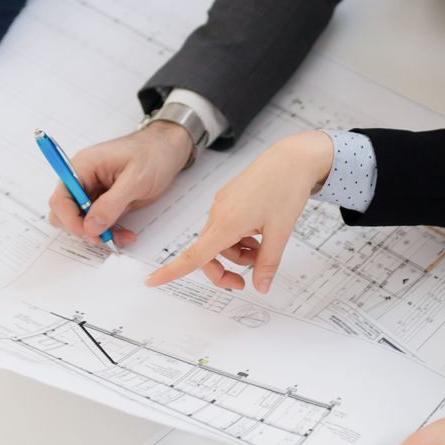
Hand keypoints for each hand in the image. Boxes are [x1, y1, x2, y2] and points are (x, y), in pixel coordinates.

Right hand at [46, 121, 193, 245]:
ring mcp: (92, 190)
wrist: (168, 149)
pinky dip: (108, 232)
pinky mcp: (103, 201)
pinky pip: (97, 222)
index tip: (91, 233)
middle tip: (107, 238)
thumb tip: (90, 226)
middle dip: (84, 230)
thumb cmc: (153, 154)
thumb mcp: (135, 179)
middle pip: (65, 213)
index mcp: (83, 166)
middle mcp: (83, 178)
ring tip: (123, 236)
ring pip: (82, 222)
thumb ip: (111, 204)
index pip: (61, 198)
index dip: (71, 220)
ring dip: (99, 234)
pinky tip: (125, 233)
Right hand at [145, 130, 333, 293]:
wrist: (292, 157)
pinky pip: (226, 226)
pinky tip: (260, 233)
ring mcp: (222, 204)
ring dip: (237, 253)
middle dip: (224, 270)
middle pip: (207, 253)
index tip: (152, 281)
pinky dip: (239, 238)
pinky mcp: (229, 198)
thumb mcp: (281, 232)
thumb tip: (261, 287)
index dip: (171, 271)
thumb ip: (267, 263)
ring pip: (220, 241)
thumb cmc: (286, 188)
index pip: (193, 256)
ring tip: (264, 248)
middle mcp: (218, 212)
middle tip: (245, 282)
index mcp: (226, 223)